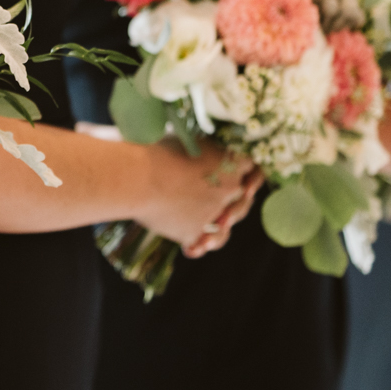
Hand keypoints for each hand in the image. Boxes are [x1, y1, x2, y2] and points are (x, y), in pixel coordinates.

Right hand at [130, 142, 259, 253]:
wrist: (137, 176)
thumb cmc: (157, 149)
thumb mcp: (189, 139)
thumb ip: (206, 150)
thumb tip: (204, 151)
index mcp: (232, 162)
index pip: (253, 170)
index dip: (249, 176)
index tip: (242, 178)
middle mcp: (230, 189)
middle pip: (242, 202)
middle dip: (234, 206)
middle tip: (220, 205)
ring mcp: (214, 213)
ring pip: (224, 229)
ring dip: (218, 230)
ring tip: (207, 234)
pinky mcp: (194, 232)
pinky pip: (203, 244)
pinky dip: (198, 247)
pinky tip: (192, 250)